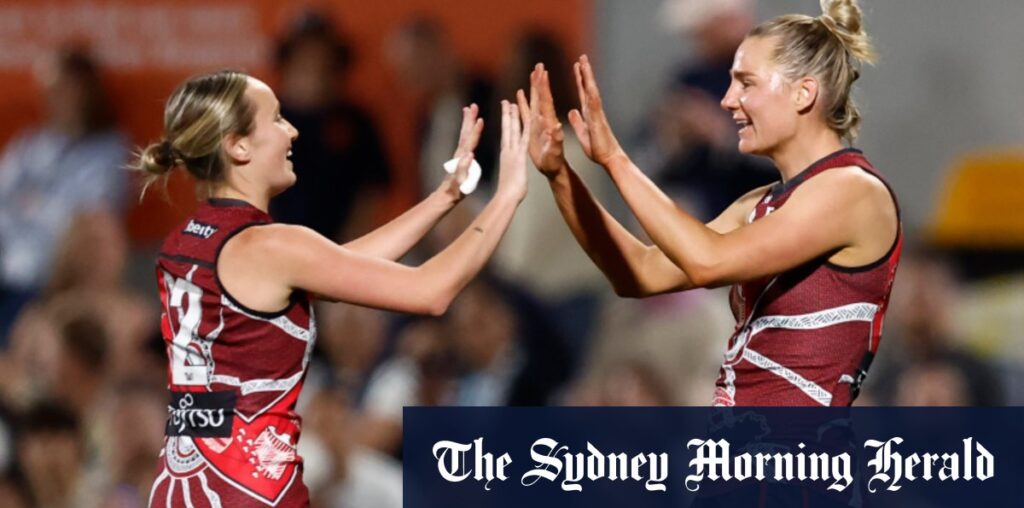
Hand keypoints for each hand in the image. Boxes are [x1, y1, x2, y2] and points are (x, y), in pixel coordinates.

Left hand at [438, 104, 483, 202]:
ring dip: (467, 121)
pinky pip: (465, 140)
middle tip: (472, 106)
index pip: (470, 141)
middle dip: (469, 119)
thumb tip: (469, 155)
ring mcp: (459, 154)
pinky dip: (468, 131)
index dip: (475, 130)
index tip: (480, 119)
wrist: (446, 195)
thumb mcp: (460, 181)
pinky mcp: (460, 157)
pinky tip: (471, 128)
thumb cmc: (455, 191)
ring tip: (469, 109)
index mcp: (462, 158)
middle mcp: (460, 153)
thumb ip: (463, 168)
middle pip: (465, 133)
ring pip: (464, 134)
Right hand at [496, 99, 529, 202]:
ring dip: (513, 116)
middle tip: (507, 102)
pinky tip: (526, 117)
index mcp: (506, 154)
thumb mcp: (509, 177)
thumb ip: (509, 169)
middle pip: (508, 128)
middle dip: (508, 114)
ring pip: (512, 130)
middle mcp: (508, 150)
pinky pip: (523, 138)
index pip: (506, 134)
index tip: (506, 111)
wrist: (507, 198)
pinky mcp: (519, 156)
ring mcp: (513, 152)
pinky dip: (525, 127)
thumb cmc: (508, 192)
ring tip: (511, 103)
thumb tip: (508, 168)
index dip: (506, 122)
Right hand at [517, 63, 565, 177]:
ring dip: (533, 88)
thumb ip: (555, 140)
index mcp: (549, 123)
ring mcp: (538, 123)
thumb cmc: (554, 163)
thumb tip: (556, 126)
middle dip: (540, 81)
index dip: (543, 87)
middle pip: (541, 97)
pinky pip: (526, 112)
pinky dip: (523, 102)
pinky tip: (520, 93)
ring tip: (532, 73)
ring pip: (534, 101)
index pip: (546, 101)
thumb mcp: (555, 152)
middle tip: (540, 65)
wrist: (553, 170)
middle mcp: (544, 120)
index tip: (542, 73)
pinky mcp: (532, 129)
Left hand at [568, 55, 626, 166]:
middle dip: (585, 71)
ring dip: (588, 76)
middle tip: (581, 56)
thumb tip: (572, 111)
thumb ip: (578, 121)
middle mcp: (594, 110)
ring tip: (584, 61)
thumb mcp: (583, 133)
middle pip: (588, 86)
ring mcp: (597, 113)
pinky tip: (588, 82)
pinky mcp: (598, 119)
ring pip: (592, 90)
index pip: (583, 92)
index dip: (579, 79)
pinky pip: (594, 103)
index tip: (576, 66)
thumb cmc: (598, 148)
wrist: (609, 158)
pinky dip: (591, 92)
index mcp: (589, 113)